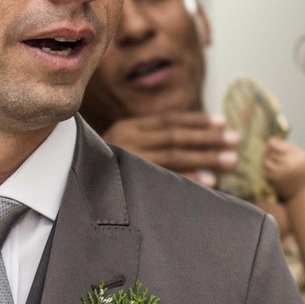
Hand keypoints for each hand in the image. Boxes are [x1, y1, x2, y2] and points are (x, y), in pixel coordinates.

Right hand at [100, 110, 238, 187]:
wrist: (69, 180)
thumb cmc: (99, 168)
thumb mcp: (119, 145)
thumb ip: (146, 140)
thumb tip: (187, 138)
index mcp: (128, 128)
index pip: (169, 121)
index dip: (197, 121)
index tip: (222, 122)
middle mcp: (128, 141)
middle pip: (176, 137)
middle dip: (208, 138)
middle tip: (236, 141)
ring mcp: (128, 161)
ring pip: (174, 156)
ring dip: (206, 157)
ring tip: (231, 160)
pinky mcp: (128, 182)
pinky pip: (165, 179)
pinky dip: (189, 180)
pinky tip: (210, 182)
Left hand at [261, 137, 304, 201]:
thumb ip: (291, 147)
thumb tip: (274, 139)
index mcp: (297, 158)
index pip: (278, 146)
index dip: (274, 142)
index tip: (274, 140)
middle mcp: (287, 166)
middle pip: (271, 153)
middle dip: (270, 148)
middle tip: (272, 147)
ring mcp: (278, 175)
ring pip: (265, 160)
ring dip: (266, 156)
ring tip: (271, 155)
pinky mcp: (273, 182)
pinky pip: (263, 170)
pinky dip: (265, 166)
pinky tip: (270, 164)